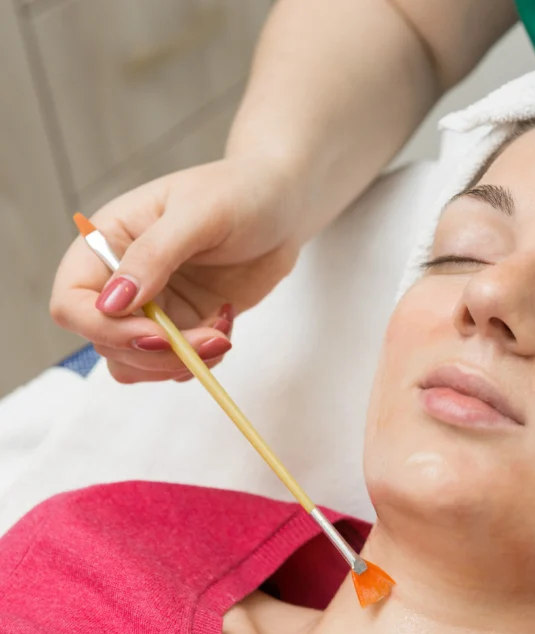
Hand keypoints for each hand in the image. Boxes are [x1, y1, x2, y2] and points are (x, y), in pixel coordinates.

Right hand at [50, 158, 306, 382]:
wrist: (282, 204)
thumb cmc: (239, 192)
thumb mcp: (199, 214)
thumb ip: (154, 256)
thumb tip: (111, 303)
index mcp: (109, 241)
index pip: (72, 301)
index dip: (104, 328)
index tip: (157, 334)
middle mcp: (122, 277)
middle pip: (105, 341)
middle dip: (158, 351)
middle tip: (213, 339)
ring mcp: (153, 304)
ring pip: (135, 362)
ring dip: (177, 363)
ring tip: (222, 333)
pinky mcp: (184, 321)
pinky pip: (174, 362)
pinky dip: (200, 360)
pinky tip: (227, 325)